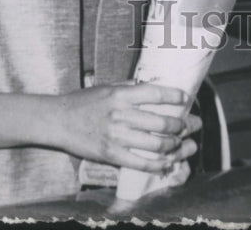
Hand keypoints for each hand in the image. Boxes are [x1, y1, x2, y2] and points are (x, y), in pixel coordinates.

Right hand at [51, 83, 200, 172]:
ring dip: (174, 145)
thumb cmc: (84, 101)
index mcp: (121, 94)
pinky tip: (167, 162)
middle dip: (182, 125)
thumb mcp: (107, 87)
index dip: (175, 96)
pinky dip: (158, 164)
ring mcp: (116, 136)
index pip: (156, 94)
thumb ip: (130, 86)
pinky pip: (141, 163)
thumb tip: (152, 86)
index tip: (186, 98)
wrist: (59, 120)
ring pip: (155, 144)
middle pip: (161, 122)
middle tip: (191, 125)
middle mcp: (121, 114)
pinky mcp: (111, 154)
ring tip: (181, 143)